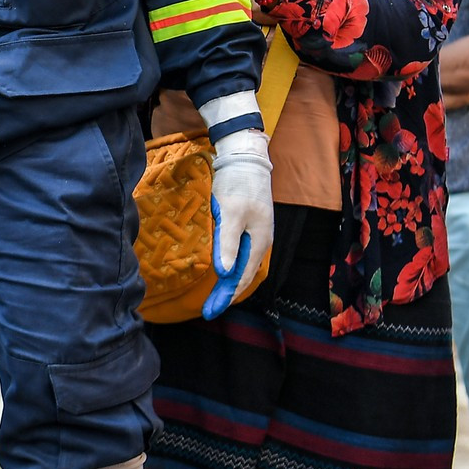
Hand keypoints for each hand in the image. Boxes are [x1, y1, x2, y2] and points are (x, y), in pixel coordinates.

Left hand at [203, 129, 273, 318]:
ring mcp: (255, 233)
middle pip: (243, 274)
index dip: (225, 295)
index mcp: (259, 241)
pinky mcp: (247, 224)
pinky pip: (239, 253)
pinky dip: (230, 266)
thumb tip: (224, 274)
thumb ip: (227, 244)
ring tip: (214, 297)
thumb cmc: (238, 184)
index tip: (210, 311)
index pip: (241, 277)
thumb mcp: (231, 214)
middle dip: (226, 293)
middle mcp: (260, 241)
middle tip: (208, 311)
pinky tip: (221, 270)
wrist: (245, 156)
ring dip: (228, 282)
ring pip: (242, 265)